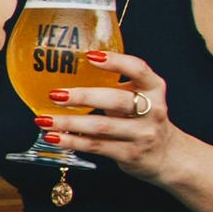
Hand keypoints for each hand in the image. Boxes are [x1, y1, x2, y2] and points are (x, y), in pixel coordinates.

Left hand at [36, 49, 180, 181]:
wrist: (168, 156)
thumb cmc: (145, 118)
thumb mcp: (141, 95)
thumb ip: (117, 83)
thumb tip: (72, 67)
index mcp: (154, 88)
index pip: (138, 69)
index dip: (116, 61)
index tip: (90, 56)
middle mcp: (152, 111)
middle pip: (116, 100)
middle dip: (83, 97)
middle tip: (55, 94)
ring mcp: (141, 135)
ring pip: (101, 127)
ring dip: (69, 123)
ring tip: (44, 119)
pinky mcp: (129, 154)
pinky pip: (96, 147)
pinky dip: (72, 141)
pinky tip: (53, 137)